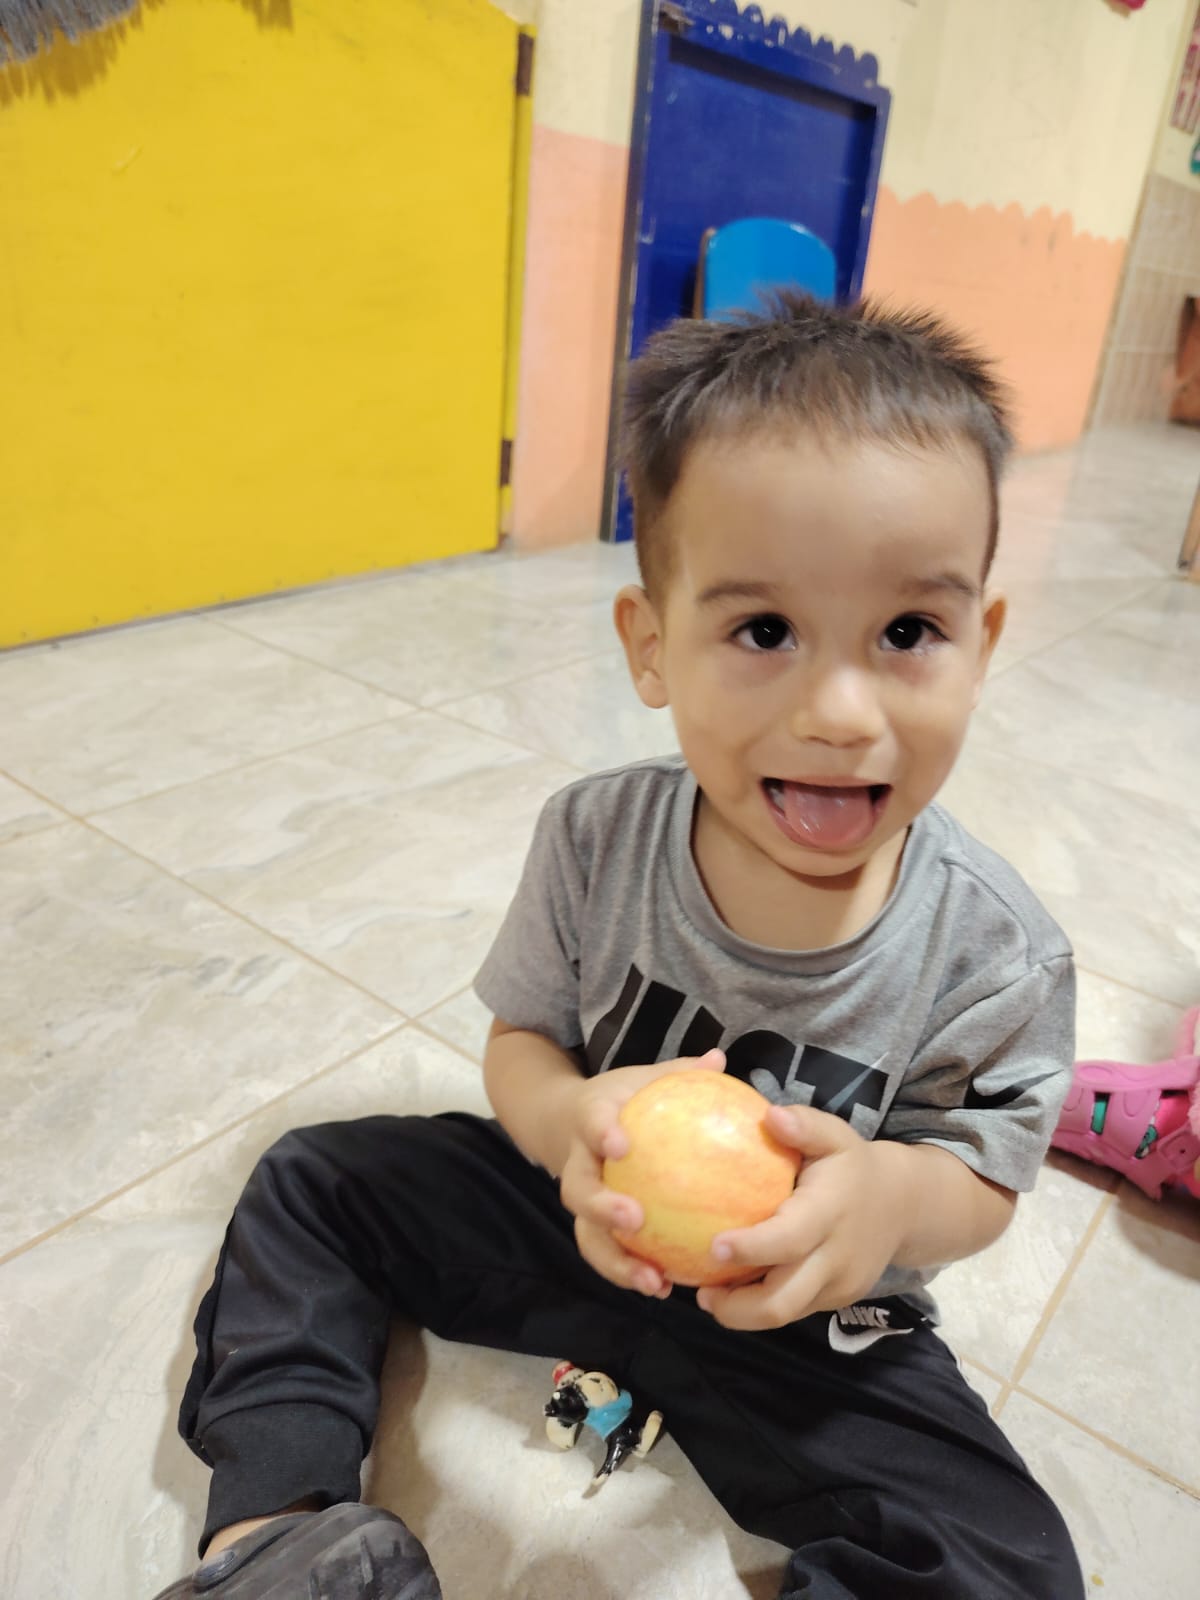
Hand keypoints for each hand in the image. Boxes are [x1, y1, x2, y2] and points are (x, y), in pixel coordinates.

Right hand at [558, 1048, 725, 1298]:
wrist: (569, 1122)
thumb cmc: (622, 1100)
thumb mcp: (644, 1079)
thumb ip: (680, 1072)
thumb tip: (719, 1060)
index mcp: (591, 1120)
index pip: (590, 1123)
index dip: (600, 1133)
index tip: (619, 1144)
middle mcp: (578, 1164)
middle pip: (577, 1191)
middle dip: (601, 1208)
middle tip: (633, 1219)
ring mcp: (582, 1201)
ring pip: (586, 1235)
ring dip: (615, 1261)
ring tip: (652, 1281)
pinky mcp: (591, 1229)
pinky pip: (606, 1254)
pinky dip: (629, 1274)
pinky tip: (664, 1288)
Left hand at [696, 1104, 911, 1331]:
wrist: (903, 1205)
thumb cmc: (852, 1166)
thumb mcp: (835, 1136)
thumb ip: (806, 1126)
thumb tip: (771, 1115)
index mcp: (828, 1214)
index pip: (788, 1240)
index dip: (751, 1249)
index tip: (713, 1246)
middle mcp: (834, 1259)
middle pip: (781, 1303)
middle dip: (735, 1307)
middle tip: (699, 1291)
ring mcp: (837, 1286)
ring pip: (784, 1315)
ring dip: (742, 1313)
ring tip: (709, 1296)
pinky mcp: (836, 1300)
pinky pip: (794, 1310)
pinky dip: (761, 1305)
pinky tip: (736, 1289)